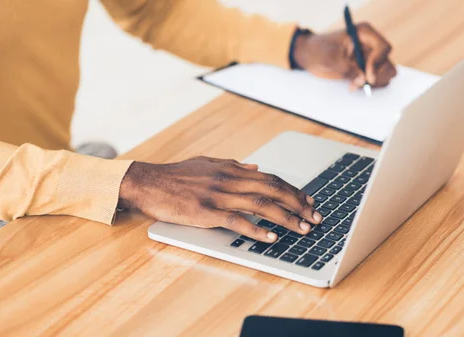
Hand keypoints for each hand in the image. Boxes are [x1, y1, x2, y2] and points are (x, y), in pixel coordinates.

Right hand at [118, 157, 321, 241]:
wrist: (148, 183)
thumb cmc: (177, 175)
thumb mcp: (208, 163)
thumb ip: (233, 165)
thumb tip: (256, 168)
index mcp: (232, 170)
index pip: (271, 179)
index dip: (293, 190)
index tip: (308, 201)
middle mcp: (229, 180)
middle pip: (273, 190)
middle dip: (298, 204)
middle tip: (315, 217)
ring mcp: (219, 196)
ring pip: (261, 205)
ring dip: (285, 217)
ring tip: (302, 228)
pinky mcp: (206, 212)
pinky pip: (237, 221)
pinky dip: (256, 229)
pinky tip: (271, 237)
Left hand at [292, 22, 396, 89]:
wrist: (310, 55)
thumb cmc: (318, 50)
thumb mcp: (329, 58)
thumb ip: (346, 68)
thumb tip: (363, 80)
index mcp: (364, 33)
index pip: (383, 48)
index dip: (378, 63)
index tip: (367, 76)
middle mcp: (371, 45)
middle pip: (387, 63)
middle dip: (375, 76)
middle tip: (358, 84)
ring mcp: (371, 58)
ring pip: (387, 73)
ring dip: (374, 82)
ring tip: (354, 85)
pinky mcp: (367, 69)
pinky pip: (378, 80)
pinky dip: (369, 86)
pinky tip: (354, 85)